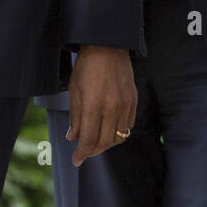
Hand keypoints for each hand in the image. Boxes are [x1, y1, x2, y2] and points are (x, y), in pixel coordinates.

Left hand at [66, 45, 136, 166]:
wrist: (108, 46)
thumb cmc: (87, 66)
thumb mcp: (74, 90)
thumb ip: (75, 116)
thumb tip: (73, 137)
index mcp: (93, 106)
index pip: (89, 140)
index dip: (81, 154)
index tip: (76, 160)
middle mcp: (111, 108)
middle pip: (104, 142)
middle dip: (93, 151)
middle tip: (84, 153)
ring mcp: (125, 105)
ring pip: (119, 137)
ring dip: (107, 144)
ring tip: (97, 142)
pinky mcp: (133, 100)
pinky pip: (129, 125)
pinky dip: (119, 133)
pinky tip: (110, 130)